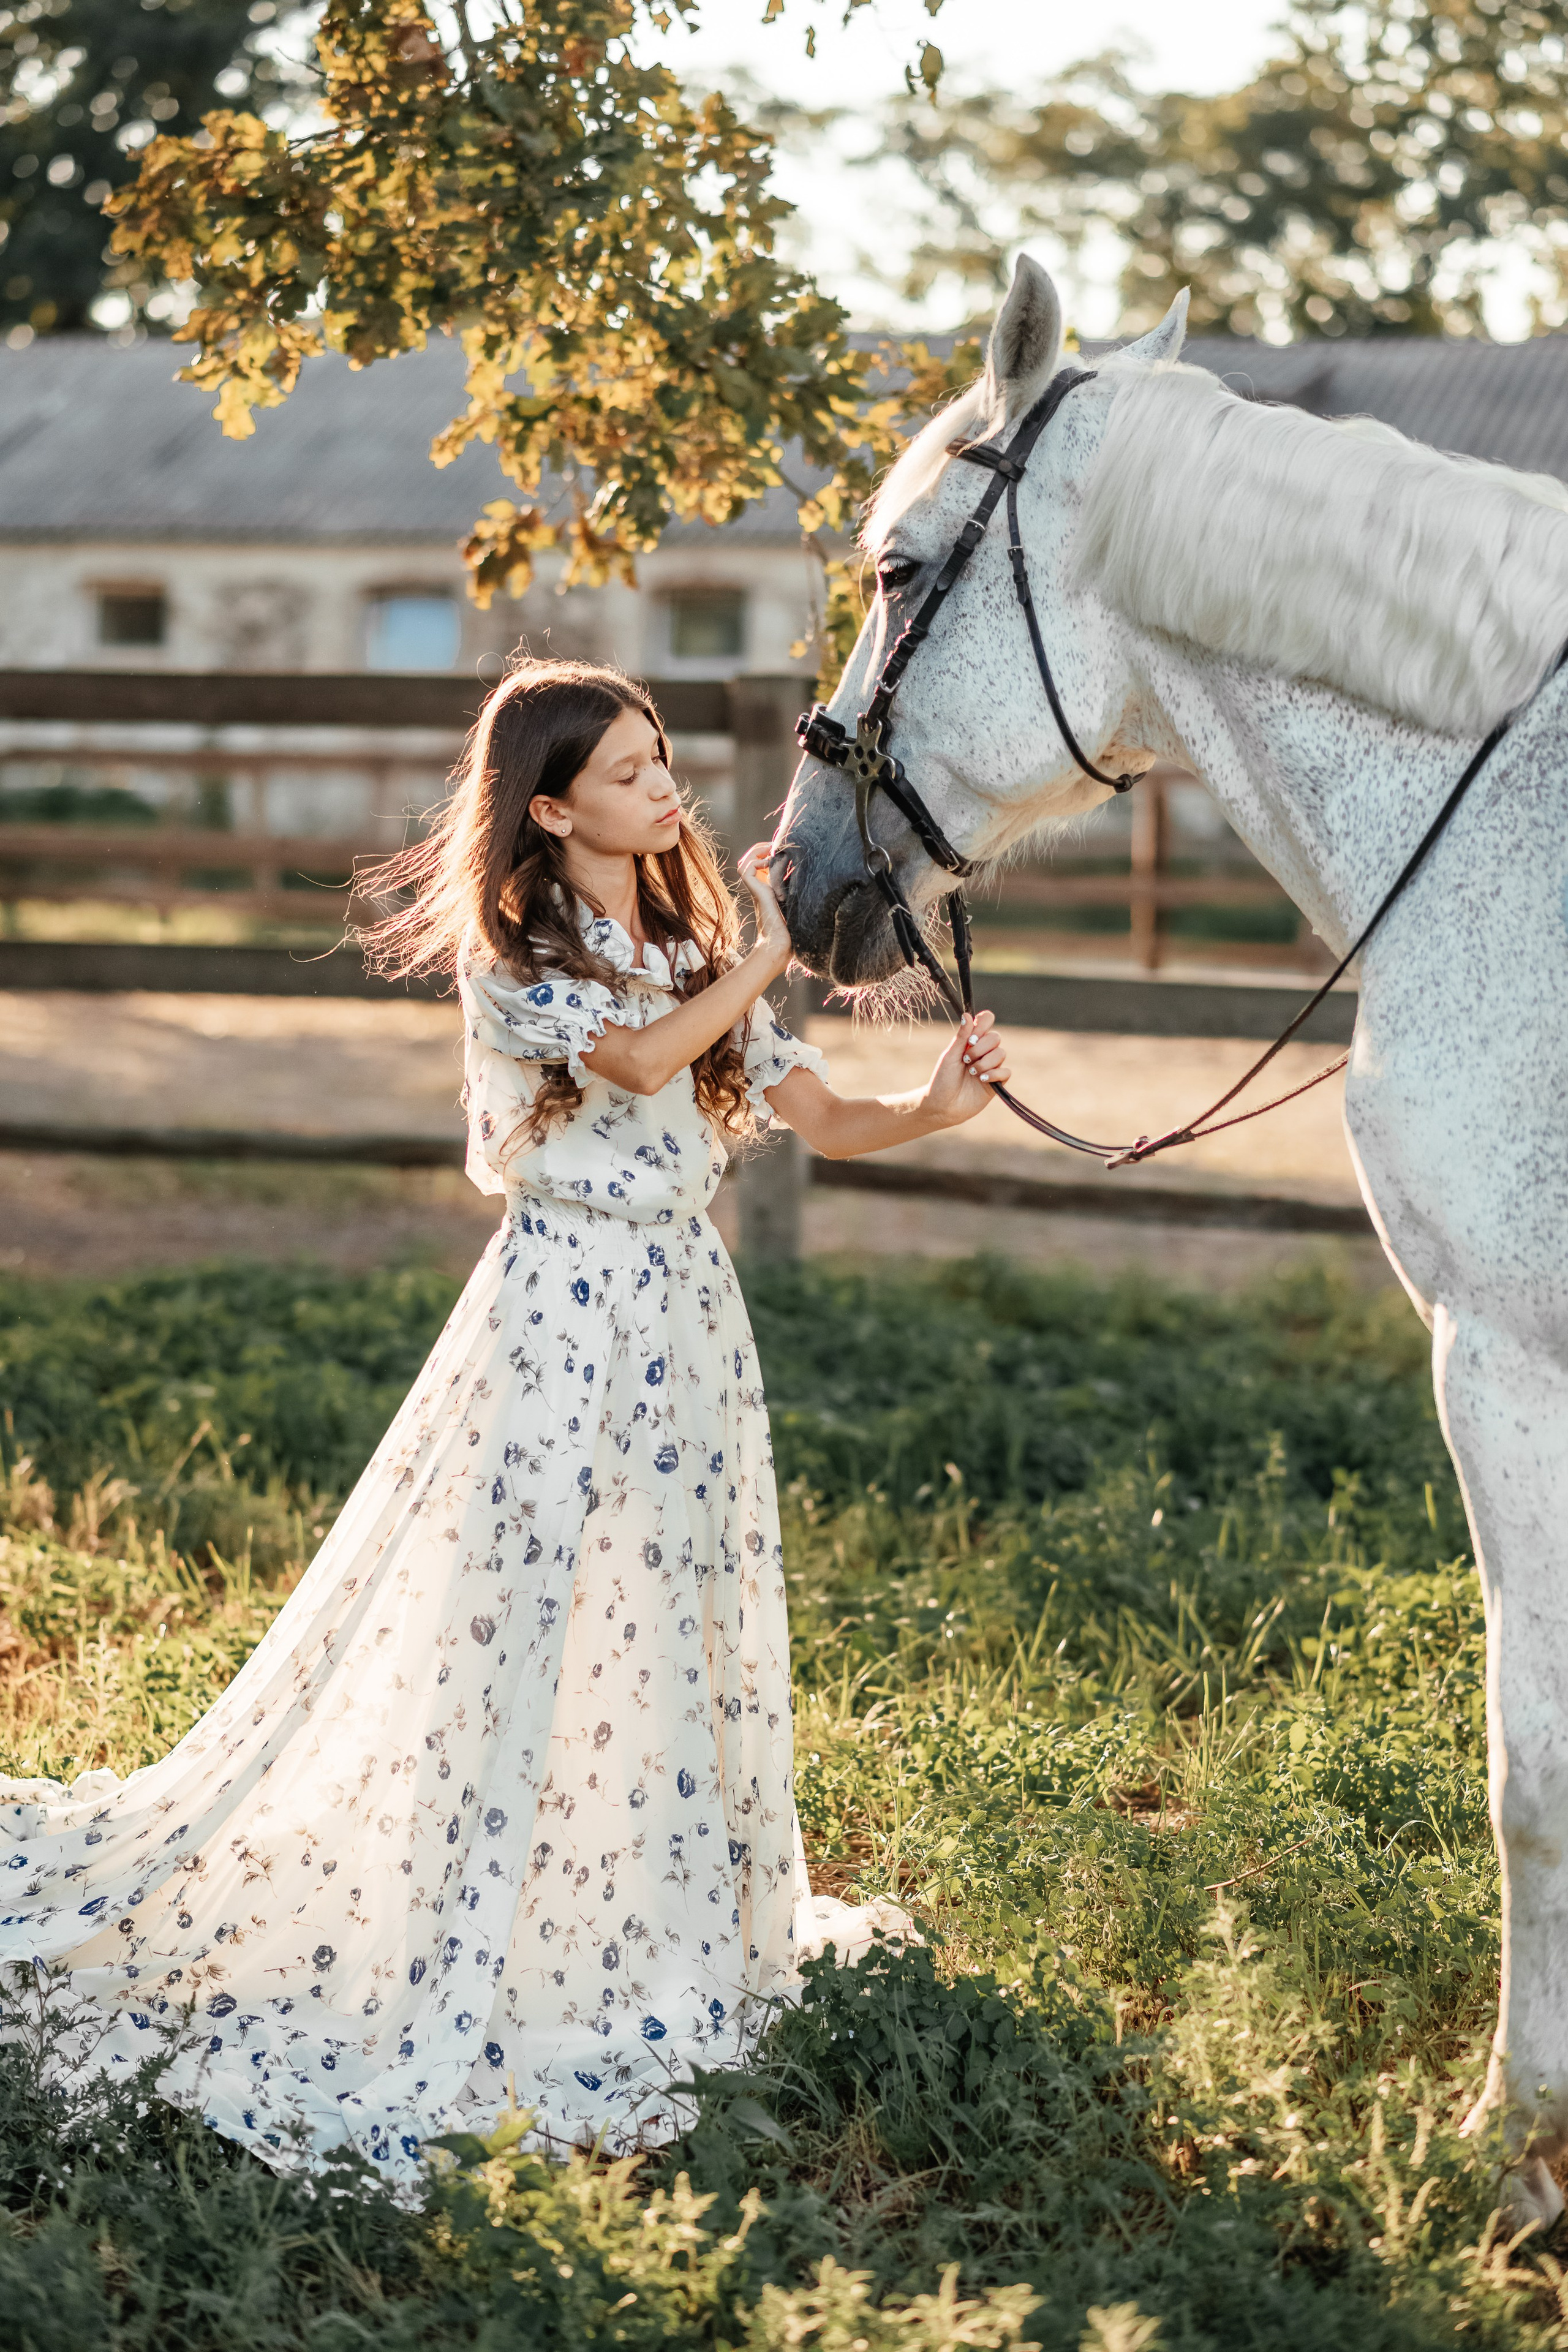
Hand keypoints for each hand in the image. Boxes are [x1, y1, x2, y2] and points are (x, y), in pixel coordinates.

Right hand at [738, 844, 792, 979]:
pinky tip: (768, 861)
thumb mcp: (800, 906)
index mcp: (769, 892)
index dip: (768, 855)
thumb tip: (820, 881)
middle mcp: (761, 890)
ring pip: (745, 863)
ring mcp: (757, 891)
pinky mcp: (757, 893)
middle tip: (774, 846)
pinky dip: (755, 860)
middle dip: (760, 850)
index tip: (782, 849)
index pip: (761, 868)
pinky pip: (746, 870)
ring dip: (756, 852)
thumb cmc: (794, 933)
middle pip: (750, 863)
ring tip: (769, 848)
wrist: (782, 946)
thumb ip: (802, 895)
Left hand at [924, 1009, 1009, 1126]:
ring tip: (971, 1072)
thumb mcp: (950, 1056)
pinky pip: (1006, 1072)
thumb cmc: (943, 1080)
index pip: (986, 1022)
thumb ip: (961, 1037)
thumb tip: (967, 1014)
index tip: (971, 1037)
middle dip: (981, 1047)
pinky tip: (982, 1079)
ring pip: (1001, 1053)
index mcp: (971, 1042)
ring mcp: (991, 1067)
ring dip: (985, 1062)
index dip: (983, 1024)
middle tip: (966, 1059)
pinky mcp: (997, 1083)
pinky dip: (994, 1073)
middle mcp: (983, 1052)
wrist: (943, 1106)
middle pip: (995, 1037)